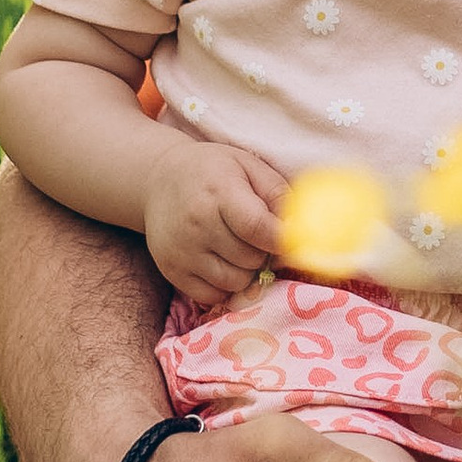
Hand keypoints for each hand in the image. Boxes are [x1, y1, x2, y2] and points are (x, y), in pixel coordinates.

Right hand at [141, 135, 286, 304]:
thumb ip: (278, 193)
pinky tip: (221, 261)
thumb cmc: (212, 171)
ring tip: (238, 247)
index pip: (257, 228)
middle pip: (251, 259)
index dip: (281, 239)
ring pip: (236, 282)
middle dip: (263, 252)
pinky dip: (225, 284)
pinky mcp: (172, 271)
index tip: (291, 239)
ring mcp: (182, 251)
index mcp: (219, 191)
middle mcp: (197, 224)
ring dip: (246, 270)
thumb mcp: (248, 165)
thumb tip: (302, 227)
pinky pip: (213, 296)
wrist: (159, 180)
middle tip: (257, 237)